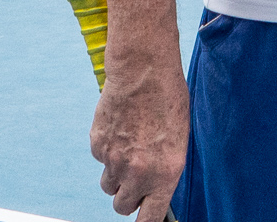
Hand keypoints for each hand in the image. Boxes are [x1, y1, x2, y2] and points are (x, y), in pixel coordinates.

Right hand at [91, 68, 190, 219]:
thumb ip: (165, 168)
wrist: (143, 70)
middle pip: (122, 207)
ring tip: (128, 147)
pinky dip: (107, 150)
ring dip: (116, 175)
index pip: (149, 218)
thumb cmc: (167, 98)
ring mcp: (114, 161)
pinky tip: (120, 127)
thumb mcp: (178, 137)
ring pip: (108, 185)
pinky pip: (100, 160)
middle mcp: (138, 173)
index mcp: (166, 173)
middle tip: (134, 178)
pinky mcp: (98, 146)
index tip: (143, 220)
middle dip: (127, 196)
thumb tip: (154, 187)